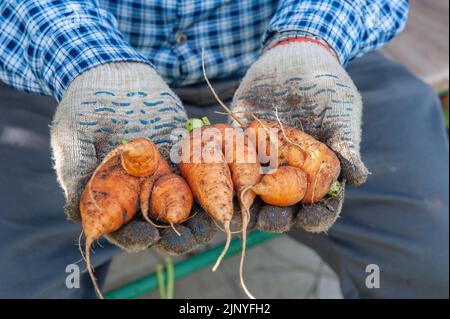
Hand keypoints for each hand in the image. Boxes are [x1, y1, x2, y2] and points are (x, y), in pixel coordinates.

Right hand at [51, 62, 215, 253]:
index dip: (136, 237)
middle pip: (163, 223)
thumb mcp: (73, 136)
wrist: (111, 70)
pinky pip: (205, 171)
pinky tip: (231, 187)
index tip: (150, 236)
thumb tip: (76, 216)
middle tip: (196, 235)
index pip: (125, 228)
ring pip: (189, 202)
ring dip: (205, 214)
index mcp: (114, 194)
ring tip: (219, 217)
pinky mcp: (187, 153)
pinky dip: (217, 181)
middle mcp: (142, 189)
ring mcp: (166, 172)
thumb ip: (76, 174)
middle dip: (180, 234)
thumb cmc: (84, 104)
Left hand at [231, 39, 367, 232]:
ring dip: (245, 206)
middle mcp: (289, 172)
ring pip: (254, 192)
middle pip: (284, 205)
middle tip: (266, 221)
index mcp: (317, 172)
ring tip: (237, 214)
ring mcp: (262, 161)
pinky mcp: (239, 144)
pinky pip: (228, 162)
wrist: (294, 56)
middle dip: (276, 218)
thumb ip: (346, 145)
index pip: (320, 204)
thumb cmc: (326, 86)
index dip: (316, 216)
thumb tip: (358, 178)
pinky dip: (222, 174)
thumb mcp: (341, 113)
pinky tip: (216, 184)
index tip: (308, 221)